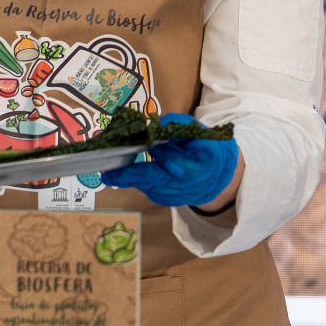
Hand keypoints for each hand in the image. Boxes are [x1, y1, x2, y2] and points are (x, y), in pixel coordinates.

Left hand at [100, 113, 241, 208]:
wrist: (216, 177)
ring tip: (111, 171)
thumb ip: (177, 125)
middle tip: (109, 174)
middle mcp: (187, 187)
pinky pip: (147, 187)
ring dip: (129, 177)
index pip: (181, 166)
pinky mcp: (164, 200)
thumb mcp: (197, 131)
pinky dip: (135, 179)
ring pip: (148, 185)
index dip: (167, 157)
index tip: (152, 145)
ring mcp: (175, 196)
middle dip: (132, 177)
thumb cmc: (204, 147)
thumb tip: (153, 125)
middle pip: (158, 182)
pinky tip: (125, 172)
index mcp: (201, 168)